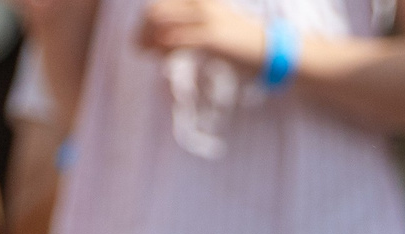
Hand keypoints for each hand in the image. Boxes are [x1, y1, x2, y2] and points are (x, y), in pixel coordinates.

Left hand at [134, 0, 265, 67]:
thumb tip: (160, 36)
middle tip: (138, 48)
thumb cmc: (235, 39)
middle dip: (142, 30)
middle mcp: (198, 2)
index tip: (142, 38)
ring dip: (149, 40)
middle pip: (155, 11)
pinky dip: (164, 50)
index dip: (144, 21)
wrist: (265, 48)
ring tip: (148, 54)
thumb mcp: (209, 24)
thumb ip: (186, 24)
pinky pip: (176, 41)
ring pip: (161, 23)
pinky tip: (162, 58)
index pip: (159, 4)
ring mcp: (204, 17)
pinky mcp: (210, 36)